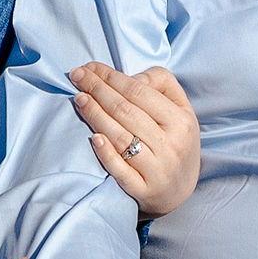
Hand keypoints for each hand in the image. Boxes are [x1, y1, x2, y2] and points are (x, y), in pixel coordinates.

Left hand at [72, 62, 203, 218]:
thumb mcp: (180, 110)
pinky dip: (107, 154)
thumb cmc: (175, 141)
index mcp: (181, 120)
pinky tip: (94, 139)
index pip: (139, 91)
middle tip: (76, 77)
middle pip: (126, 111)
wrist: (180, 190)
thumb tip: (128, 77)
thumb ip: (160, 84)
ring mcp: (157, 169)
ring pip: (121, 138)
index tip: (90, 68)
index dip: (111, 77)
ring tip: (79, 99)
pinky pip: (121, 171)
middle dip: (98, 90)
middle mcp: (171, 144)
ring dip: (96, 115)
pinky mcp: (144, 190)